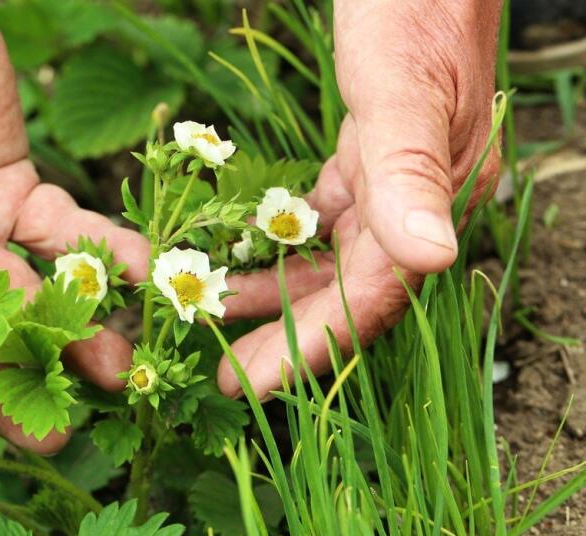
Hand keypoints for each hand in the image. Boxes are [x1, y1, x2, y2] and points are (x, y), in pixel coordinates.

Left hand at [217, 0, 501, 398]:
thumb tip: (434, 257)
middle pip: (346, 290)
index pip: (374, 296)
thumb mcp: (403, 88)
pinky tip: (237, 256)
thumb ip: (410, 169)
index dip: (314, 346)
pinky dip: (276, 241)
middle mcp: (414, 200)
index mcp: (434, 197)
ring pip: (327, 258)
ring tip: (214, 320)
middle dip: (286, 335)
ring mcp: (388, 180)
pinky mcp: (361, 157)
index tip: (254, 385)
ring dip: (274, 291)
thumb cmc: (415, 9)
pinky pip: (316, 219)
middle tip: (225, 376)